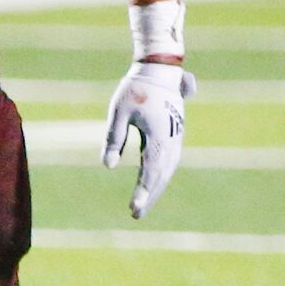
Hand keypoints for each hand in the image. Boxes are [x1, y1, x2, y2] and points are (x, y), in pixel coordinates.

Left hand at [102, 60, 191, 218]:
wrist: (160, 70)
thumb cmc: (135, 89)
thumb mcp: (118, 112)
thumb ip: (114, 138)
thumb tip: (108, 166)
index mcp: (159, 135)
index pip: (151, 170)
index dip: (143, 191)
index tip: (134, 207)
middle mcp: (172, 139)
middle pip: (161, 174)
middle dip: (150, 195)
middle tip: (136, 215)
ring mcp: (176, 137)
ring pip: (167, 169)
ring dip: (156, 187)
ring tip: (142, 205)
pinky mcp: (175, 135)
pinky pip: (169, 161)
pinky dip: (161, 175)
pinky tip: (152, 185)